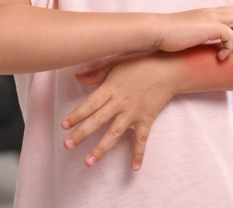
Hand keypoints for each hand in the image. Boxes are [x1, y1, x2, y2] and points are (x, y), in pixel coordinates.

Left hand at [61, 52, 176, 170]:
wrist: (168, 70)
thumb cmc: (141, 64)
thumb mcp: (116, 63)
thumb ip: (96, 73)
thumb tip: (76, 77)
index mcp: (111, 88)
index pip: (90, 104)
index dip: (76, 115)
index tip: (63, 126)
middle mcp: (121, 103)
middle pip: (98, 120)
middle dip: (82, 134)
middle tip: (67, 145)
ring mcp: (134, 113)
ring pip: (114, 133)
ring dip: (101, 149)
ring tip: (88, 162)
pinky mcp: (146, 119)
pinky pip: (141, 139)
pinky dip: (138, 153)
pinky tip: (134, 167)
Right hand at [157, 7, 232, 60]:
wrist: (158, 30)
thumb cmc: (168, 35)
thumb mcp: (189, 32)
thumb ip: (200, 34)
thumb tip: (205, 46)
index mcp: (207, 13)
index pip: (232, 12)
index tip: (227, 44)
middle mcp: (212, 13)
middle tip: (230, 48)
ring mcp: (212, 18)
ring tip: (227, 52)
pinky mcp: (210, 27)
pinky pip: (231, 35)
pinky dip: (230, 48)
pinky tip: (220, 57)